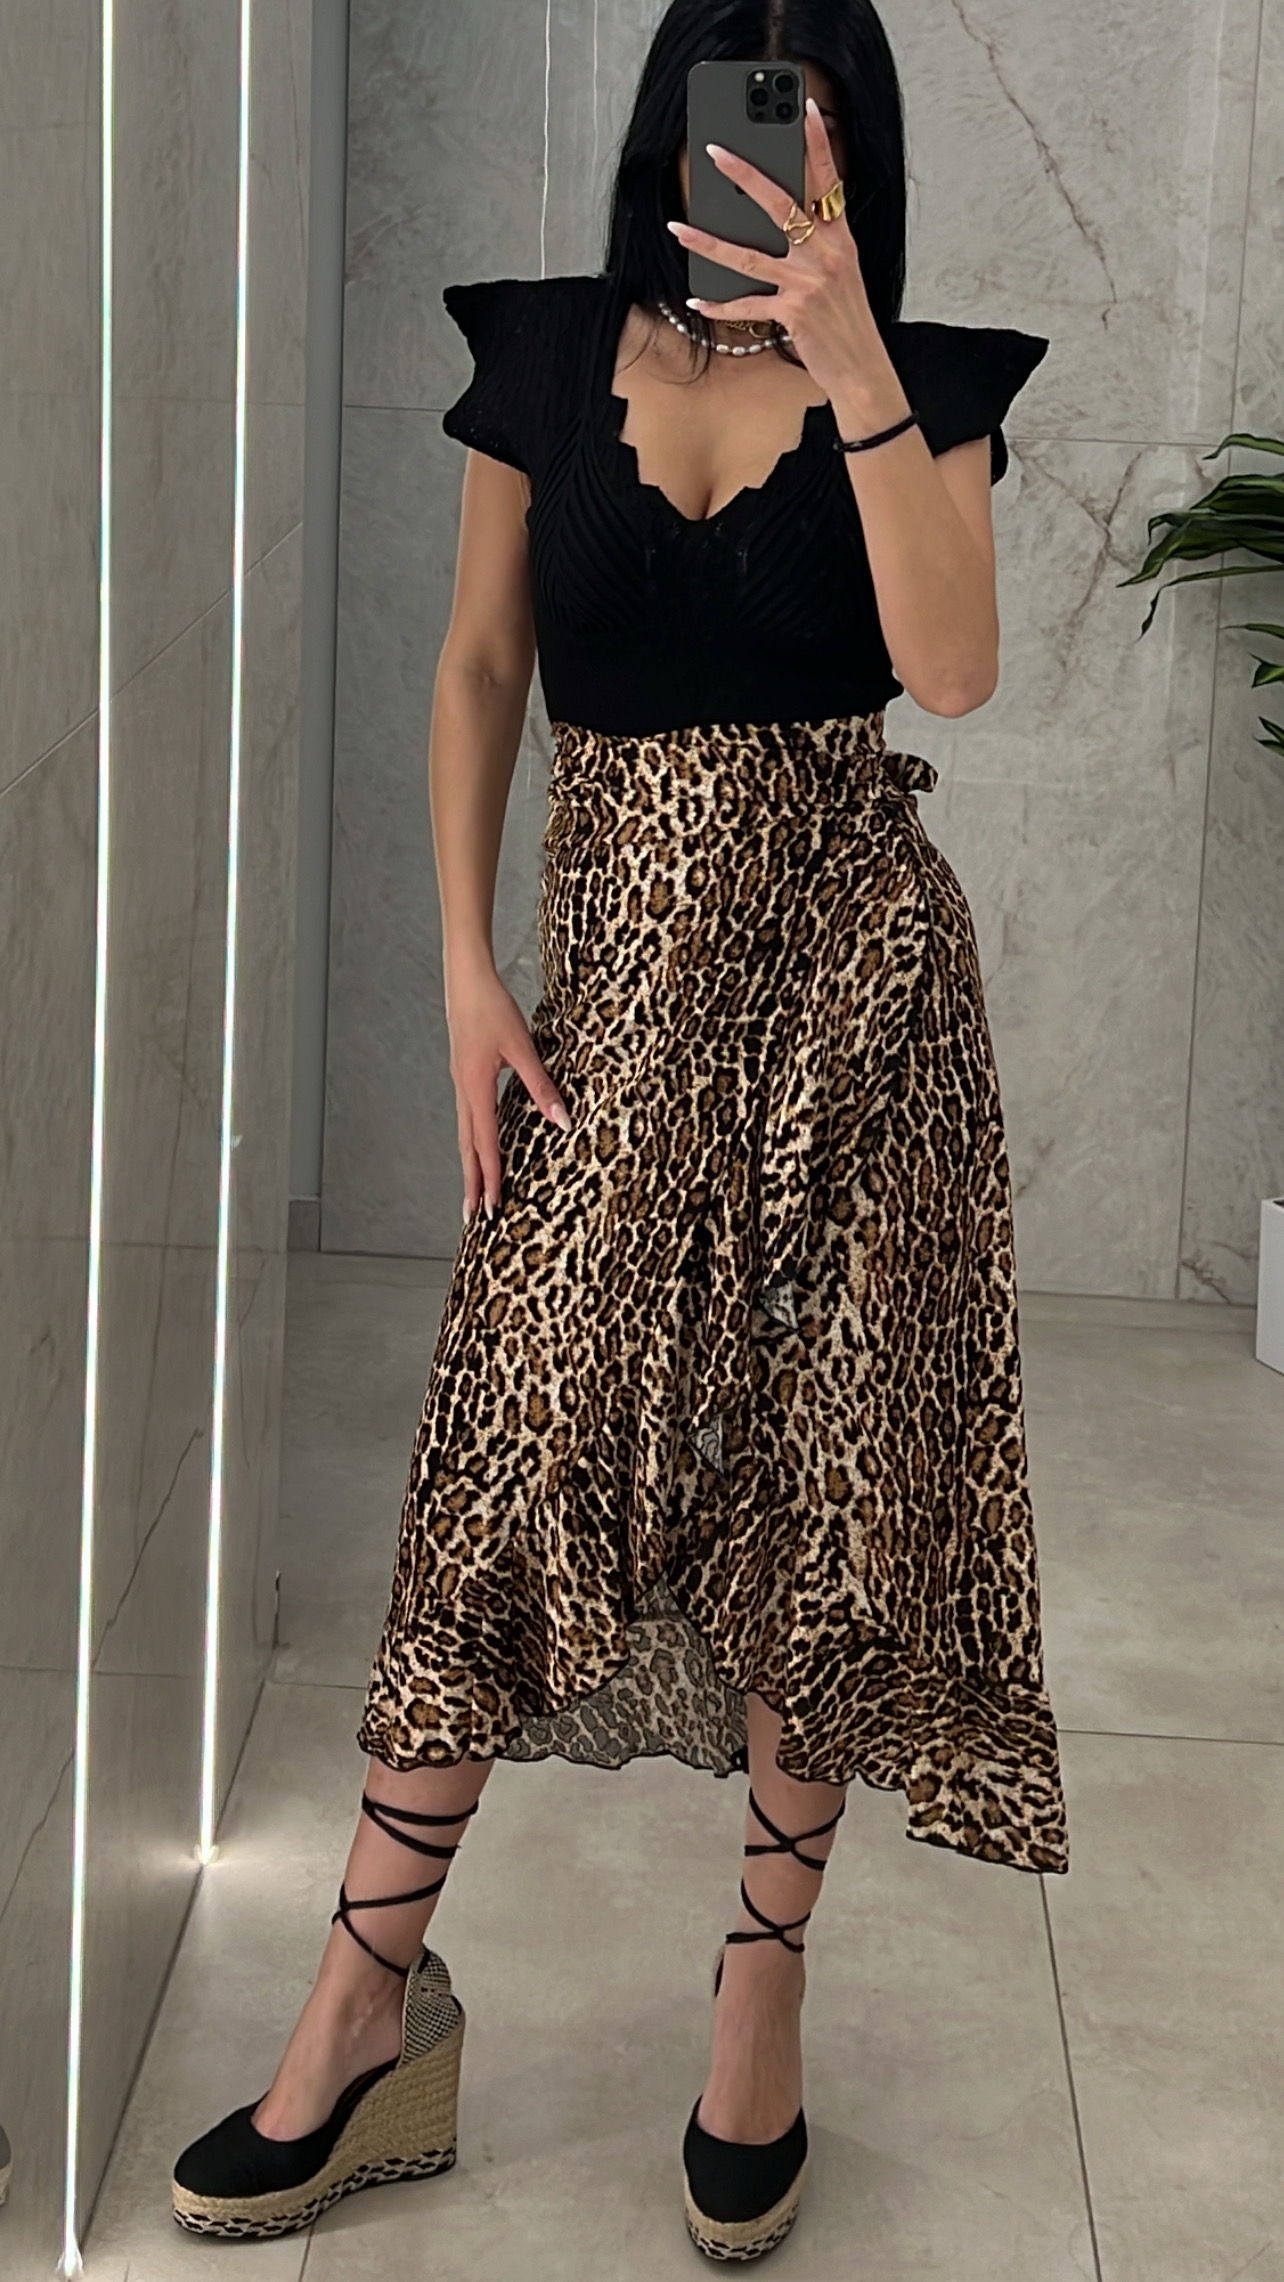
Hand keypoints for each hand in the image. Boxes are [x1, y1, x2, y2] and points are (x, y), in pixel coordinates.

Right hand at [446, 963, 570, 1219]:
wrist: (465, 978)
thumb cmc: (493, 1008)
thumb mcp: (522, 1047)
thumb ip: (541, 1086)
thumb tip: (563, 1121)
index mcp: (476, 1087)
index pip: (485, 1143)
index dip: (491, 1176)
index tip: (494, 1207)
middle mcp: (464, 1090)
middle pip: (467, 1147)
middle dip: (472, 1183)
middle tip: (473, 1217)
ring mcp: (461, 1083)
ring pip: (465, 1133)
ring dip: (470, 1164)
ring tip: (474, 1191)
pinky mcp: (464, 1074)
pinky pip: (468, 1117)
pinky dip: (472, 1140)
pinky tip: (480, 1144)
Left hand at [667, 96, 902, 417]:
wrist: (863, 369)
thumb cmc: (848, 322)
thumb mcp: (842, 274)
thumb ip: (817, 245)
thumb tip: (777, 226)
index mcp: (841, 239)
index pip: (829, 180)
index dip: (817, 142)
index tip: (804, 107)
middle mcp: (825, 254)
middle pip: (779, 204)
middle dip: (745, 175)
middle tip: (717, 152)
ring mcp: (808, 282)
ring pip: (748, 255)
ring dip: (707, 242)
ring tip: (679, 228)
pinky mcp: (793, 313)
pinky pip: (746, 305)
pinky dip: (719, 306)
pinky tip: (696, 302)